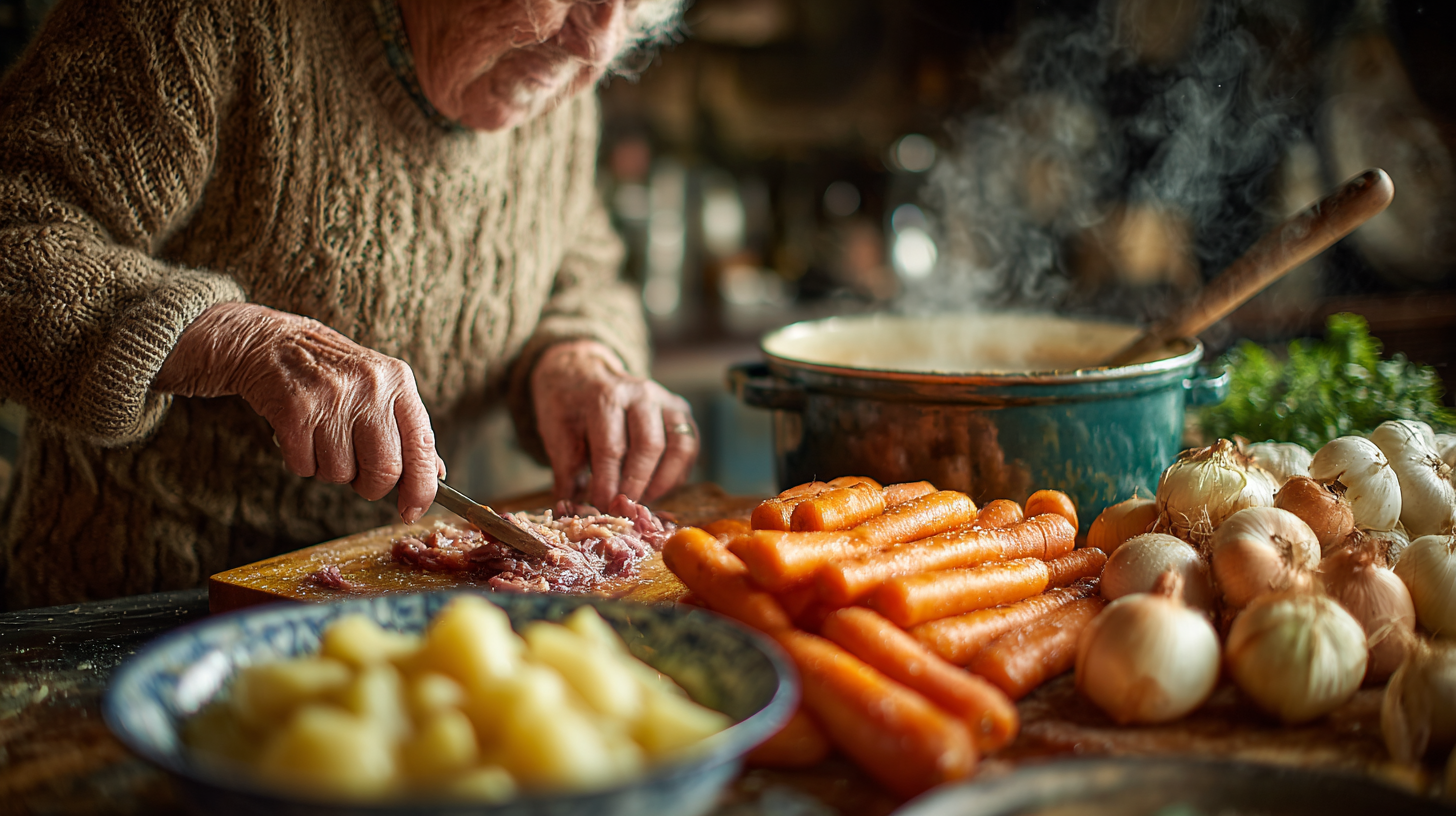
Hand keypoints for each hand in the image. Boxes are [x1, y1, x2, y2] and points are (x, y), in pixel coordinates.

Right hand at [155, 302, 442, 522]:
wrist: (271, 343)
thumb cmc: (334, 374)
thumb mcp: (380, 389)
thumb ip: (408, 431)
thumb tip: (436, 475)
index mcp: (398, 382)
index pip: (422, 447)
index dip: (420, 488)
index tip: (411, 510)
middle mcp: (370, 387)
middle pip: (384, 470)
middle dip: (370, 486)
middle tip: (357, 473)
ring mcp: (332, 398)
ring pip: (341, 474)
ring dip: (330, 470)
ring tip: (323, 439)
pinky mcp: (295, 410)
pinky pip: (305, 467)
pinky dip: (302, 463)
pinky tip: (300, 436)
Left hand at [531, 340, 697, 507]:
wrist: (582, 371)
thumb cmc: (569, 407)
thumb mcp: (556, 431)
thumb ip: (566, 468)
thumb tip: (571, 508)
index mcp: (605, 396)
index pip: (611, 447)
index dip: (608, 484)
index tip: (602, 508)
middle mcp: (640, 393)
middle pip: (649, 446)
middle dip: (637, 485)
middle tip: (623, 509)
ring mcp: (665, 399)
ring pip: (679, 445)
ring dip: (663, 481)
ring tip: (642, 500)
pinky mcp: (680, 409)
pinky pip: (690, 445)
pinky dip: (677, 473)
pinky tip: (657, 487)